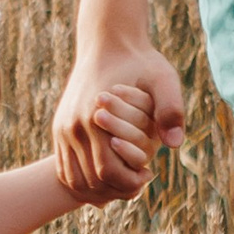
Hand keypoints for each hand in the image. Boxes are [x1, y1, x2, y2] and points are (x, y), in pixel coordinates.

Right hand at [55, 42, 185, 196]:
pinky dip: (84, 179)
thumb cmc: (140, 62)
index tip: (148, 176)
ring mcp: (62, 129)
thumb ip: (171, 110)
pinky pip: (65, 166)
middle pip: (90, 180)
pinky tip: (107, 174)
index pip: (107, 172)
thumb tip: (174, 144)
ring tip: (124, 181)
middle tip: (138, 183)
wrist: (107, 43)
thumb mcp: (164, 79)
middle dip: (115, 190)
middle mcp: (72, 127)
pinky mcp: (59, 128)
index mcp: (94, 119)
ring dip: (98, 189)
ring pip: (73, 178)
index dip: (129, 183)